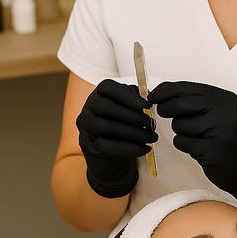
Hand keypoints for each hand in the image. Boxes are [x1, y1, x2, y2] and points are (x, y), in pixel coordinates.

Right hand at [76, 79, 157, 197]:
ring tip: (151, 137)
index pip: (107, 87)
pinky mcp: (88, 145)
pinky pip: (107, 146)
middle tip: (150, 123)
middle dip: (131, 115)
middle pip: (105, 107)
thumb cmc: (123, 121)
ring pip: (105, 127)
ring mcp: (85, 126)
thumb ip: (137, 99)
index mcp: (99, 93)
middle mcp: (88, 107)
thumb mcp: (130, 106)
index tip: (147, 106)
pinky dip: (129, 148)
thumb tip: (148, 99)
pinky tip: (145, 148)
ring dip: (133, 133)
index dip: (127, 96)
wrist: (111, 150)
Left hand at [146, 81, 236, 214]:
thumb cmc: (227, 139)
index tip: (152, 96)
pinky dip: (185, 146)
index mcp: (225, 99)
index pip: (187, 88)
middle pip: (180, 104)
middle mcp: (225, 111)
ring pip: (179, 125)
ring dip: (181, 132)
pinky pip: (182, 142)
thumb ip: (193, 101)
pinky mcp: (213, 150)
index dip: (165, 91)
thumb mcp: (217, 113)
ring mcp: (221, 131)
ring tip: (198, 138)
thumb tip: (160, 92)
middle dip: (167, 109)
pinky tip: (201, 150)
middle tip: (165, 115)